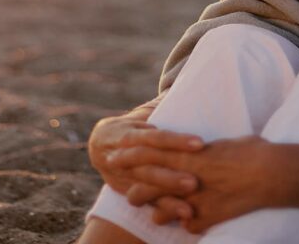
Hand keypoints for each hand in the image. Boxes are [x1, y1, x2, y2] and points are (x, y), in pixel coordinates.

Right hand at [87, 112, 204, 214]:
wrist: (98, 145)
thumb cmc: (131, 125)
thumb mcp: (141, 113)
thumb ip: (161, 105)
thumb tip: (184, 83)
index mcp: (129, 133)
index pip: (155, 136)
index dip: (176, 140)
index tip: (200, 143)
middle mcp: (123, 156)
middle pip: (149, 166)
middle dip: (170, 176)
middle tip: (195, 182)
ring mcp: (123, 176)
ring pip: (145, 187)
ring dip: (167, 196)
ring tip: (189, 207)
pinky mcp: (126, 191)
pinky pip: (145, 202)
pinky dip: (163, 209)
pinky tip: (182, 215)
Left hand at [110, 134, 277, 233]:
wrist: (270, 174)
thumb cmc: (251, 151)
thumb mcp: (223, 143)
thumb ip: (206, 150)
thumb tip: (202, 149)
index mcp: (187, 155)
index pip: (149, 153)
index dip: (131, 154)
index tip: (117, 155)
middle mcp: (186, 179)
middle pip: (148, 185)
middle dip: (135, 189)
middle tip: (125, 192)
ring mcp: (195, 201)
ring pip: (164, 211)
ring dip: (158, 213)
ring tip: (153, 215)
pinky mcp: (208, 218)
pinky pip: (190, 226)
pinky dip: (190, 225)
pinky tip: (189, 226)